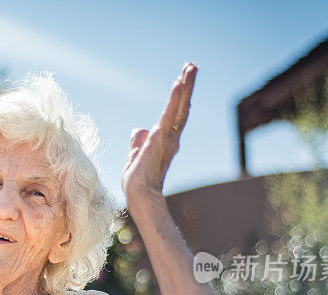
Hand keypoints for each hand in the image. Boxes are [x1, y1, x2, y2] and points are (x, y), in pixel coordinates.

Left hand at [122, 63, 196, 200]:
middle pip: (181, 107)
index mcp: (164, 140)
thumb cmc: (137, 180)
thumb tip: (139, 129)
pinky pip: (169, 116)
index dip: (179, 97)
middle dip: (187, 86)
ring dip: (184, 88)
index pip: (174, 114)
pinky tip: (177, 86)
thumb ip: (139, 142)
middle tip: (192, 66)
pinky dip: (174, 100)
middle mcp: (171, 138)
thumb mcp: (136, 155)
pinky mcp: (159, 139)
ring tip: (190, 69)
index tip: (182, 78)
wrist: (139, 195)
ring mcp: (167, 139)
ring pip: (178, 108)